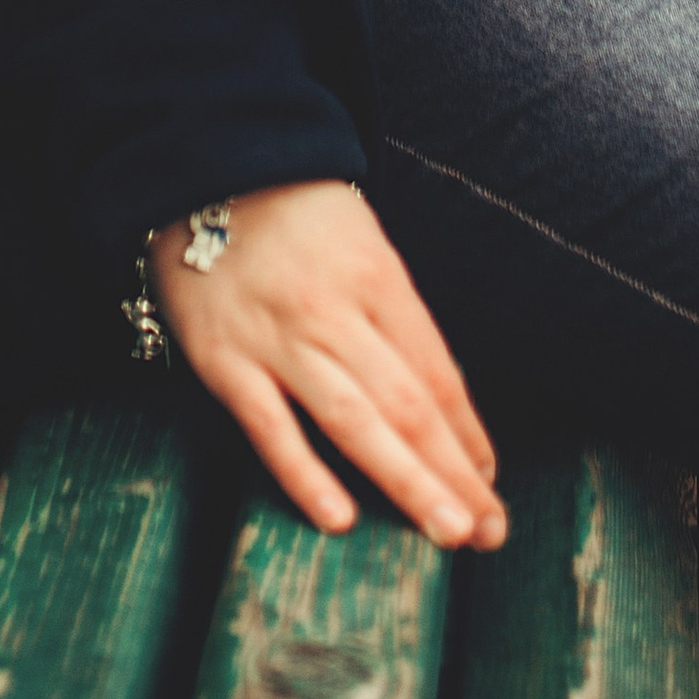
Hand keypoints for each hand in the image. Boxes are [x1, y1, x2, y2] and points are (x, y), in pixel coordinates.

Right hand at [149, 181, 506, 550]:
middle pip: (408, 404)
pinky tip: (341, 519)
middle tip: (491, 532)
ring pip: (354, 421)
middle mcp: (335, 311)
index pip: (435, 371)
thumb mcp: (362, 244)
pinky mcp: (224, 362)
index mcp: (377, 278)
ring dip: (406, 481)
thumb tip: (437, 398)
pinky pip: (271, 427)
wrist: (207, 165)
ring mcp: (279, 338)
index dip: (466, 434)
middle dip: (454, 473)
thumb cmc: (295, 214)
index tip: (490, 484)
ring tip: (448, 531)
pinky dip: (306, 474)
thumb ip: (393, 316)